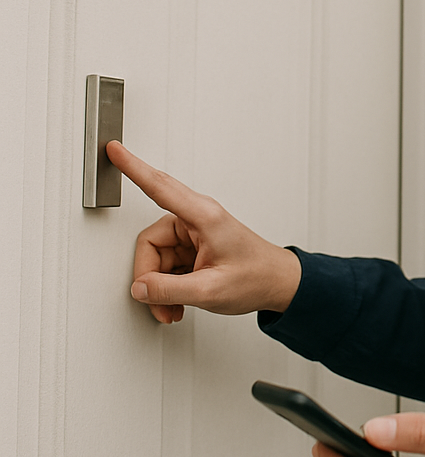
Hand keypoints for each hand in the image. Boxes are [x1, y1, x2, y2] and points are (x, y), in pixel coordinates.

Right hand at [107, 141, 301, 323]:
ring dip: (161, 288)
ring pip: (156, 258)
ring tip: (175, 307)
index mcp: (204, 216)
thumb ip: (170, 291)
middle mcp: (196, 218)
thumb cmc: (256, 278)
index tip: (114, 149)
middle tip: (161, 304)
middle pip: (149, 243)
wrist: (277, 283)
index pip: (160, 187)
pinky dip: (168, 286)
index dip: (133, 168)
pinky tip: (179, 301)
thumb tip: (140, 288)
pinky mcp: (192, 244)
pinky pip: (165, 264)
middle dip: (150, 278)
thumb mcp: (211, 291)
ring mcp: (193, 231)